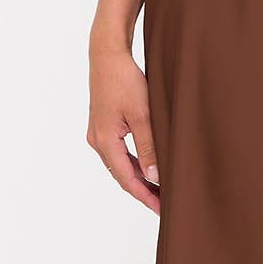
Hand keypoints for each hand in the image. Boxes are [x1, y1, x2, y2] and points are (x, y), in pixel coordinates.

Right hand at [87, 39, 161, 214]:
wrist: (107, 54)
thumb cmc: (125, 80)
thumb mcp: (142, 115)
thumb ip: (149, 147)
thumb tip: (154, 176)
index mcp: (105, 141)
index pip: (127, 179)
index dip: (145, 197)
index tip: (162, 209)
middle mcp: (98, 140)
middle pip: (122, 174)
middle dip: (143, 191)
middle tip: (164, 204)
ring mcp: (98, 133)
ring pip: (121, 164)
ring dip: (139, 177)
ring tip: (160, 188)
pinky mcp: (103, 125)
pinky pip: (119, 152)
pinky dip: (134, 162)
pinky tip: (148, 166)